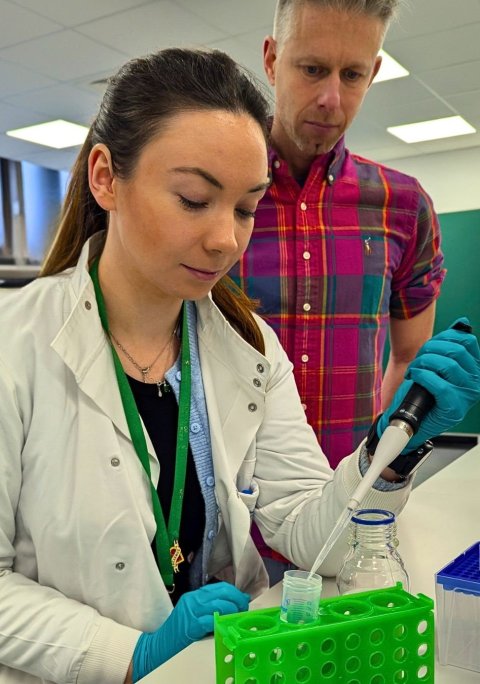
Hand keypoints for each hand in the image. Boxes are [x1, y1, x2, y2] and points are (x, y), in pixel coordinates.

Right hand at [132, 582, 249, 681]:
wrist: (158, 644)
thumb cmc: (179, 631)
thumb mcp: (194, 614)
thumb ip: (209, 607)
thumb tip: (234, 605)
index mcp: (194, 595)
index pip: (219, 587)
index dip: (234, 592)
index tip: (243, 599)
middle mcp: (193, 599)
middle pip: (222, 593)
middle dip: (237, 600)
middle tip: (244, 608)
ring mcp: (191, 611)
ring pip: (220, 605)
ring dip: (233, 611)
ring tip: (237, 617)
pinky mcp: (191, 625)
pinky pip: (211, 620)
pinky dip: (222, 622)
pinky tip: (227, 625)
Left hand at [378, 317, 479, 450]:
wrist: (409, 418)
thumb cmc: (422, 390)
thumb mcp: (438, 363)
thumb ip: (451, 344)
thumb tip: (463, 322)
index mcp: (475, 370)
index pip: (467, 341)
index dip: (444, 337)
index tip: (431, 346)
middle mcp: (476, 383)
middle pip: (455, 350)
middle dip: (430, 349)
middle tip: (418, 359)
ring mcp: (467, 397)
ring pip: (447, 364)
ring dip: (423, 363)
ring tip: (415, 370)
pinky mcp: (454, 408)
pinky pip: (438, 383)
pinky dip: (421, 376)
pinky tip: (415, 377)